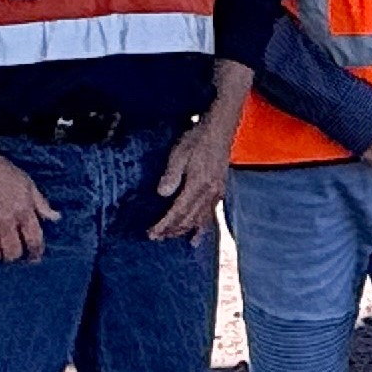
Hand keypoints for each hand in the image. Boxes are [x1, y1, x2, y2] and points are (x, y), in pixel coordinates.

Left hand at [147, 108, 236, 240]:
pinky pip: (209, 216)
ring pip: (199, 220)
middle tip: (155, 237)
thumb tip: (161, 194)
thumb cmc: (197, 139)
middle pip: (188, 219)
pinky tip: (195, 240)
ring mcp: (217, 194)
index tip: (152, 233)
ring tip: (169, 237)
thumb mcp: (179, 153)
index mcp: (199, 184)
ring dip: (183, 231)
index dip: (164, 224)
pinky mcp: (219, 192)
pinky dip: (201, 230)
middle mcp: (210, 193)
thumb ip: (171, 175)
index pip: (178, 211)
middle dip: (171, 230)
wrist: (219, 131)